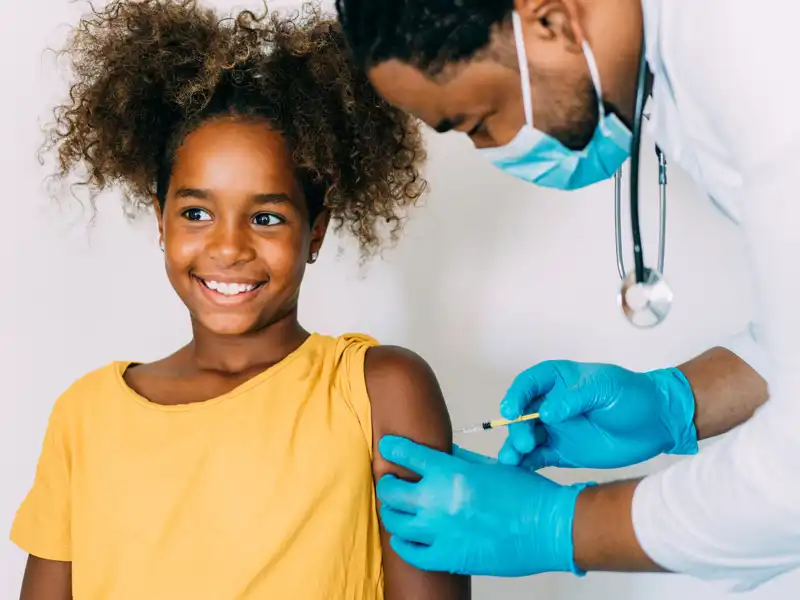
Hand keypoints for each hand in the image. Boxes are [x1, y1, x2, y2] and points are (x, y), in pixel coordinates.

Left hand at [376, 435, 591, 576]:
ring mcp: (442, 531)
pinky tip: (404, 538)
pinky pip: (412, 554)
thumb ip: (461, 459)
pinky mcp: (449, 557)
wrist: (550, 528)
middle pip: (392, 490)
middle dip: (387, 483)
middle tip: (390, 482)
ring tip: (396, 509)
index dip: (392, 448)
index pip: (408, 454)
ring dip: (392, 513)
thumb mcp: (490, 466)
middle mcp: (440, 500)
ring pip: (395, 522)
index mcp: (451, 472)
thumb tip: (442, 451)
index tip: (388, 447)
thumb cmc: (527, 494)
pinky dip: (403, 545)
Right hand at [498, 361, 697, 469]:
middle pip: (522, 414)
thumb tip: (546, 412)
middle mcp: (550, 404)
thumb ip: (575, 398)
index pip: (528, 384)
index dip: (515, 396)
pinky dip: (525, 463)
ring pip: (525, 437)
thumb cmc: (634, 395)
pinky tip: (518, 470)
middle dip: (518, 427)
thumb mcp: (606, 387)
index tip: (510, 410)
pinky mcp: (561, 452)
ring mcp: (554, 429)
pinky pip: (537, 457)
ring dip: (515, 446)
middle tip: (525, 442)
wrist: (657, 423)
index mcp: (558, 381)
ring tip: (511, 460)